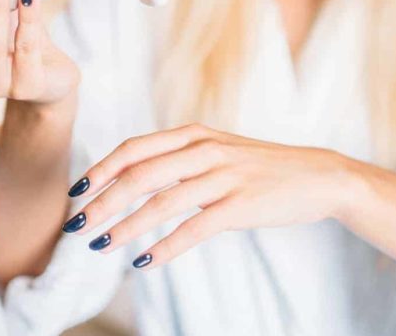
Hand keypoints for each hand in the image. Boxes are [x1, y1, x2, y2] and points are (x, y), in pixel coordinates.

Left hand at [59, 123, 355, 268]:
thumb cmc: (262, 167)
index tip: (76, 191)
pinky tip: (144, 262)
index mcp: (195, 133)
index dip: (101, 169)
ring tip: (101, 246)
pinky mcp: (241, 204)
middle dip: (102, 202)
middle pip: (140, 174)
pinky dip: (165, 246)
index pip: (134, 148)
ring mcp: (224, 176)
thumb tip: (131, 178)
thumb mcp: (218, 150)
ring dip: (126, 226)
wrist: (319, 176)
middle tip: (76, 226)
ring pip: (162, 201)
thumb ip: (180, 158)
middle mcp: (205, 149)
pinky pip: (194, 228)